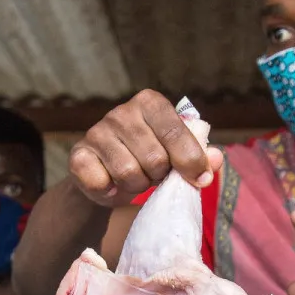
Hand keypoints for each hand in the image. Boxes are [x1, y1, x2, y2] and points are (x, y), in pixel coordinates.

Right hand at [66, 89, 223, 206]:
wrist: (106, 178)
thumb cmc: (148, 160)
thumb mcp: (177, 156)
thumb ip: (199, 156)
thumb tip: (216, 159)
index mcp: (150, 103)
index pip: (176, 132)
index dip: (191, 161)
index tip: (199, 179)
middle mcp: (121, 112)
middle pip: (155, 159)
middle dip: (159, 176)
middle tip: (153, 174)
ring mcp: (96, 132)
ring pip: (129, 174)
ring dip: (136, 185)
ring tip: (133, 179)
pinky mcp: (78, 155)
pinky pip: (102, 183)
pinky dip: (111, 192)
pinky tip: (110, 184)